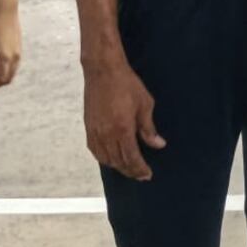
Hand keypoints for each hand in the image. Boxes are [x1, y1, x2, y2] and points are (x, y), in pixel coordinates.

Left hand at [0, 6, 19, 89]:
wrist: (5, 10)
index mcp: (5, 58)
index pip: (1, 80)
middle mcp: (15, 57)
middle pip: (8, 79)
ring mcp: (18, 52)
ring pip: (12, 72)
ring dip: (1, 77)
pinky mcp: (19, 48)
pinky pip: (14, 65)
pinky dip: (6, 70)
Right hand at [83, 59, 165, 180]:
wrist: (103, 71)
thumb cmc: (127, 85)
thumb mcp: (145, 105)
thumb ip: (149, 128)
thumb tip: (158, 145)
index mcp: (122, 130)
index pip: (131, 158)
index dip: (140, 169)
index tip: (147, 175)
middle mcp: (106, 135)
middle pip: (118, 162)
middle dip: (130, 171)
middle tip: (141, 175)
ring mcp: (95, 132)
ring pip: (106, 158)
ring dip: (118, 166)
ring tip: (128, 169)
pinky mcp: (88, 127)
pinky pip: (95, 150)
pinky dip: (104, 159)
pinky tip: (111, 159)